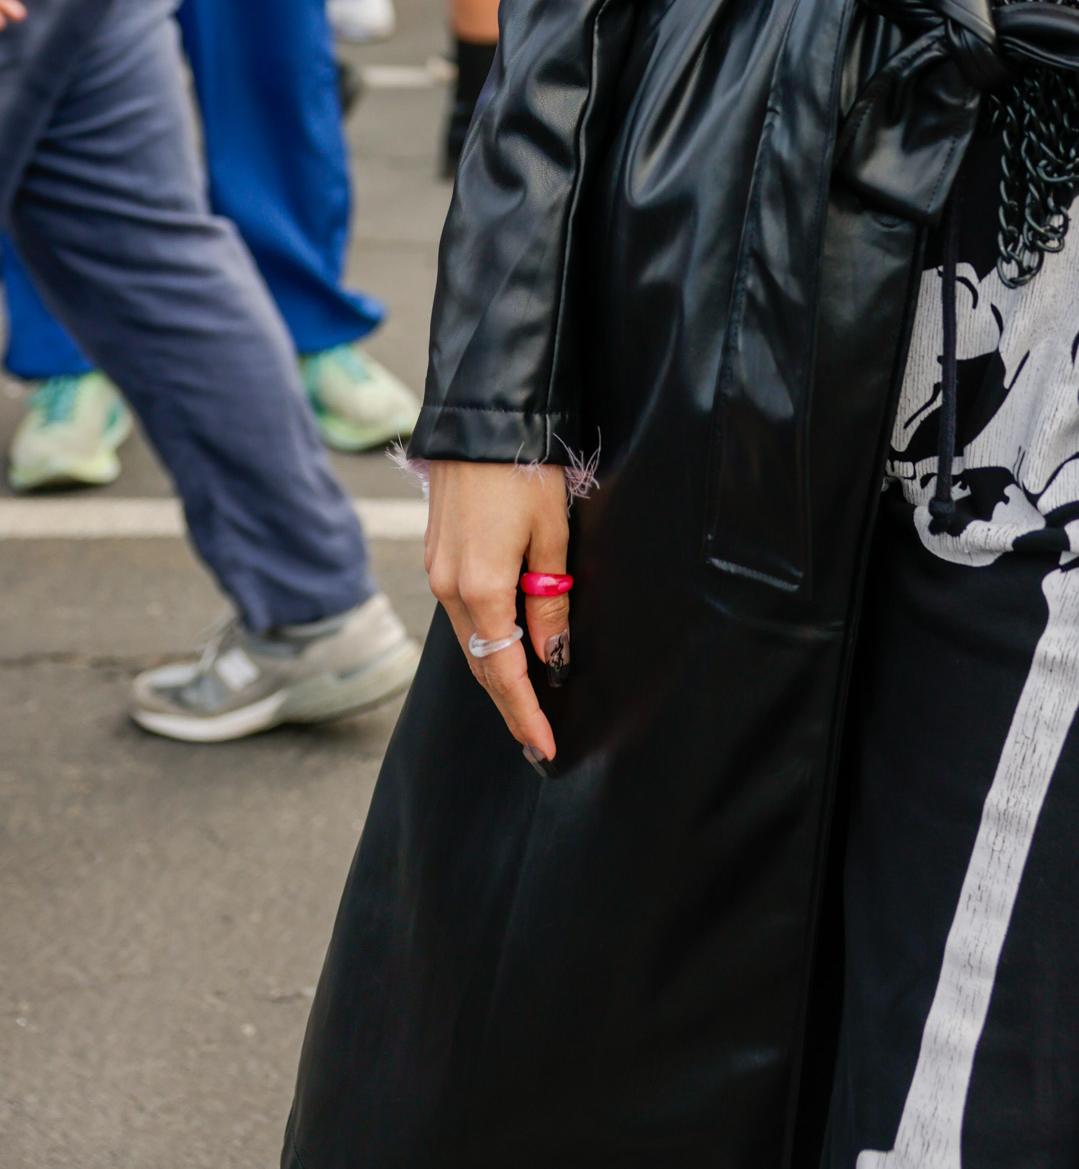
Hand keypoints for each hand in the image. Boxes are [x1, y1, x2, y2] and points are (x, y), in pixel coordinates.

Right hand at [424, 458, 570, 765]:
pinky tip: (504, 646)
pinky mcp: (435, 556)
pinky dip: (483, 639)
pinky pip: (460, 613)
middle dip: (509, 703)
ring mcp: (436, 572)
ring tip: (525, 702)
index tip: (544, 747)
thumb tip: (551, 657)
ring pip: (469, 640)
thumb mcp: (552, 536)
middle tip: (536, 737)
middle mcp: (448, 588)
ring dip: (496, 671)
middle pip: (482, 664)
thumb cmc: (525, 471)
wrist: (481, 421)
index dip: (525, 713)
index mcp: (481, 590)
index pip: (505, 672)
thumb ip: (550, 602)